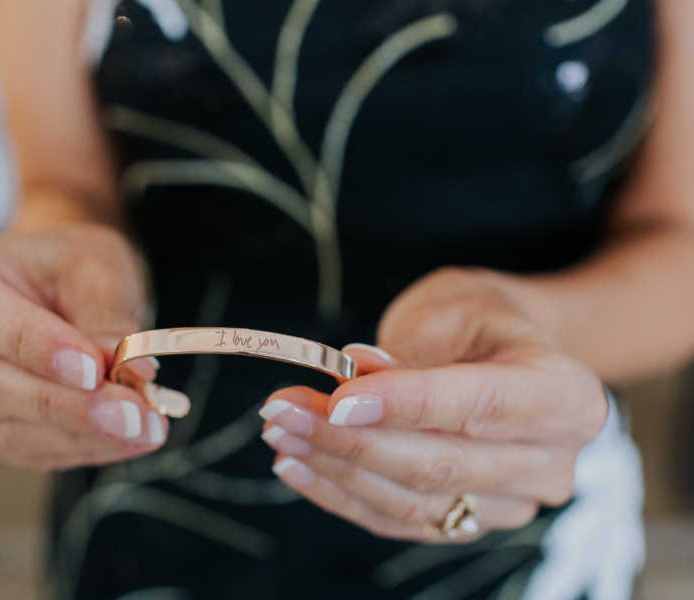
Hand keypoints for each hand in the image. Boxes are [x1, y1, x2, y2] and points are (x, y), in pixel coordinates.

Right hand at [0, 224, 167, 469]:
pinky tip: (127, 439)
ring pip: (5, 428)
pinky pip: (23, 449)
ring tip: (146, 427)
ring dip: (81, 436)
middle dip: (68, 406)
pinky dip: (80, 447)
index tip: (96, 370)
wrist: (53, 284)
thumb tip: (133, 369)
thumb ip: (108, 314)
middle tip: (135, 412)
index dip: (38, 349)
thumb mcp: (96, 264)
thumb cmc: (65, 265)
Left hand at [259, 267, 607, 541]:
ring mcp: (513, 503)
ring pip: (411, 500)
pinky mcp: (469, 521)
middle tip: (282, 410)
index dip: (405, 405)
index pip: (480, 406)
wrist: (505, 352)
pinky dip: (342, 495)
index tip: (338, 399)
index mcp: (567, 396)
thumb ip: (410, 355)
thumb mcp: (452, 312)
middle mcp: (551, 462)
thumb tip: (353, 383)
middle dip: (348, 439)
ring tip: (279, 434)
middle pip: (439, 463)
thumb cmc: (479, 320)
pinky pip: (398, 519)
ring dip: (334, 468)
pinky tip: (297, 468)